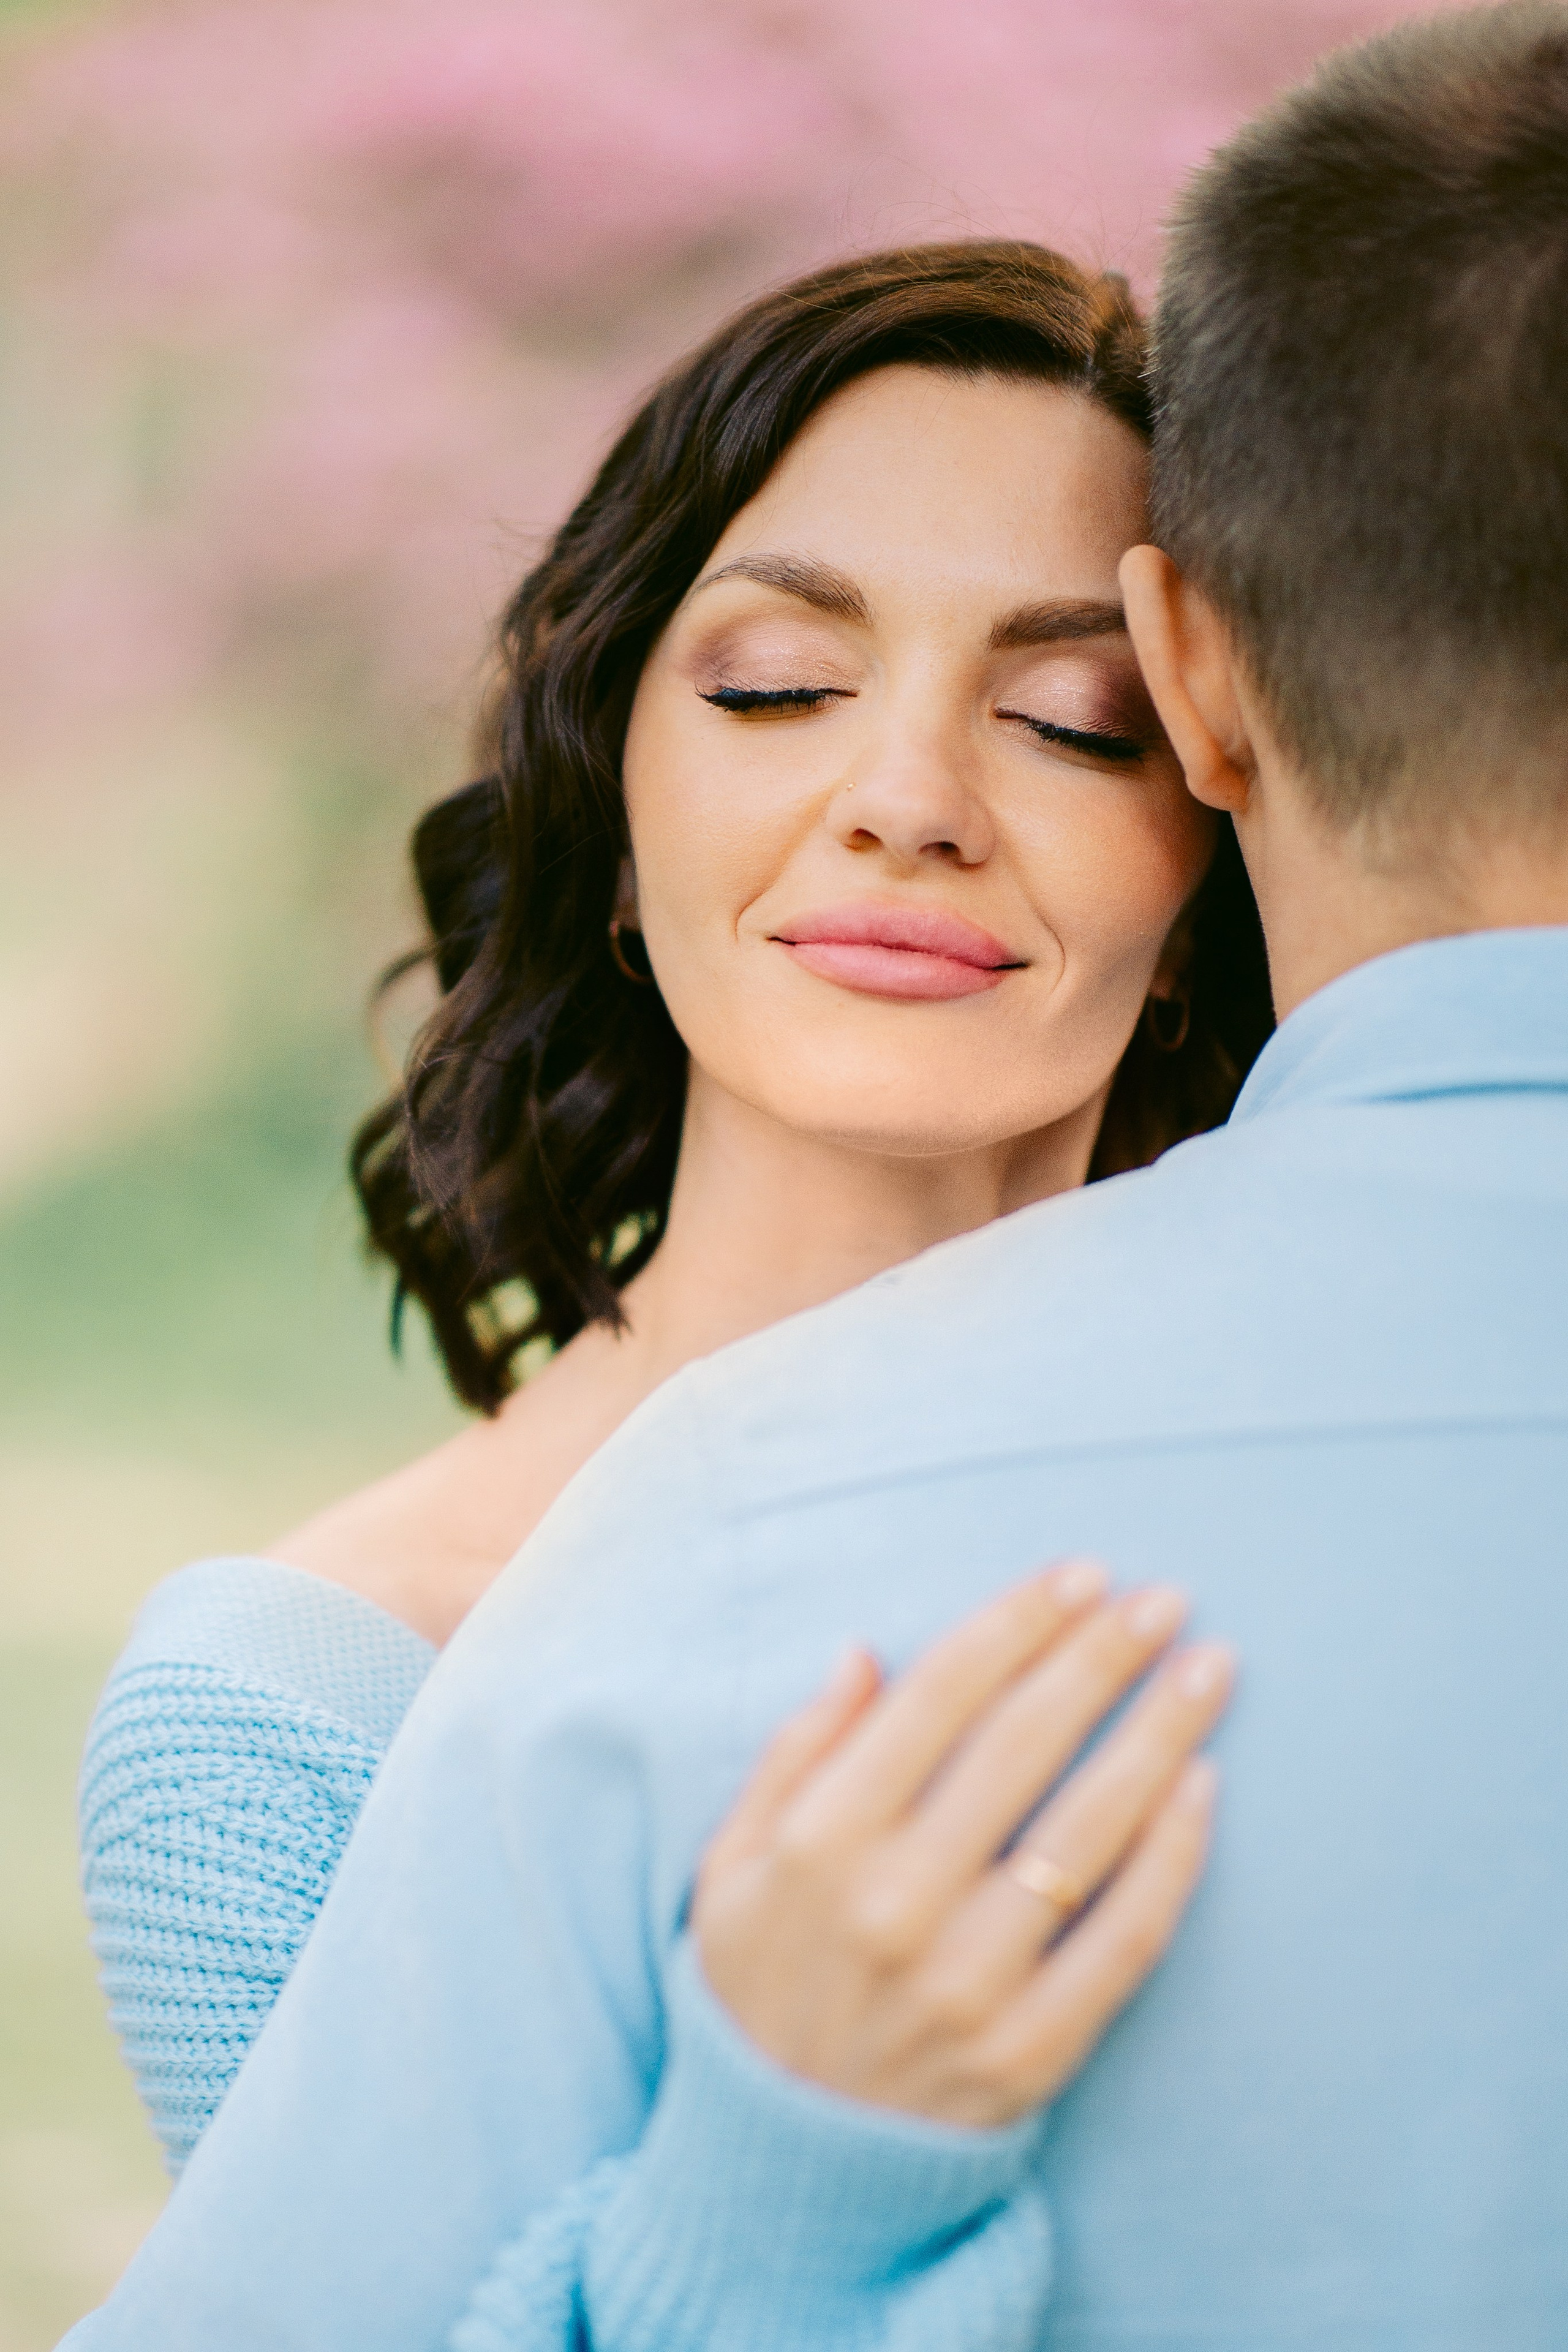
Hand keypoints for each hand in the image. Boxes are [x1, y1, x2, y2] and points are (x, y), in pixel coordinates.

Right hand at [692, 1562, 1231, 2129]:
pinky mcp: (1029, 2051)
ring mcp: (967, 1982)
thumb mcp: (731, 1864)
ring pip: (1088, 1831)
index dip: (1018, 1622)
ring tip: (1209, 1669)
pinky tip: (1202, 1788)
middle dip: (1102, 1657)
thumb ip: (794, 1752)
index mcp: (819, 1839)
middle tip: (1165, 1599)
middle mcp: (895, 1902)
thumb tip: (864, 1652)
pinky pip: (1123, 1938)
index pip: (939, 1695)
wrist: (786, 2170)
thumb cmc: (762, 1985)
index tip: (1080, 1575)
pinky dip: (1171, 1859)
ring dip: (1160, 1736)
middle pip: (1024, 1745)